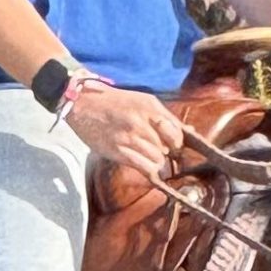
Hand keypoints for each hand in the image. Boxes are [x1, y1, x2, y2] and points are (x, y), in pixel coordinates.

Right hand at [65, 82, 185, 178]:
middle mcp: (142, 121)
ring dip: (154, 161)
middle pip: (168, 147)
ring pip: (157, 159)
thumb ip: (163, 116)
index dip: (177, 142)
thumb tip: (189, 132)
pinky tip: (144, 166)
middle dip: (166, 152)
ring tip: (144, 155)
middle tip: (157, 151)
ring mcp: (129, 137)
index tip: (173, 146)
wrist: (81, 103)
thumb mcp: (141, 101)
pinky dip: (148, 170)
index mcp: (150, 107)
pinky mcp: (118, 150)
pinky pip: (143, 167)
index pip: (177, 131)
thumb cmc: (113, 102)